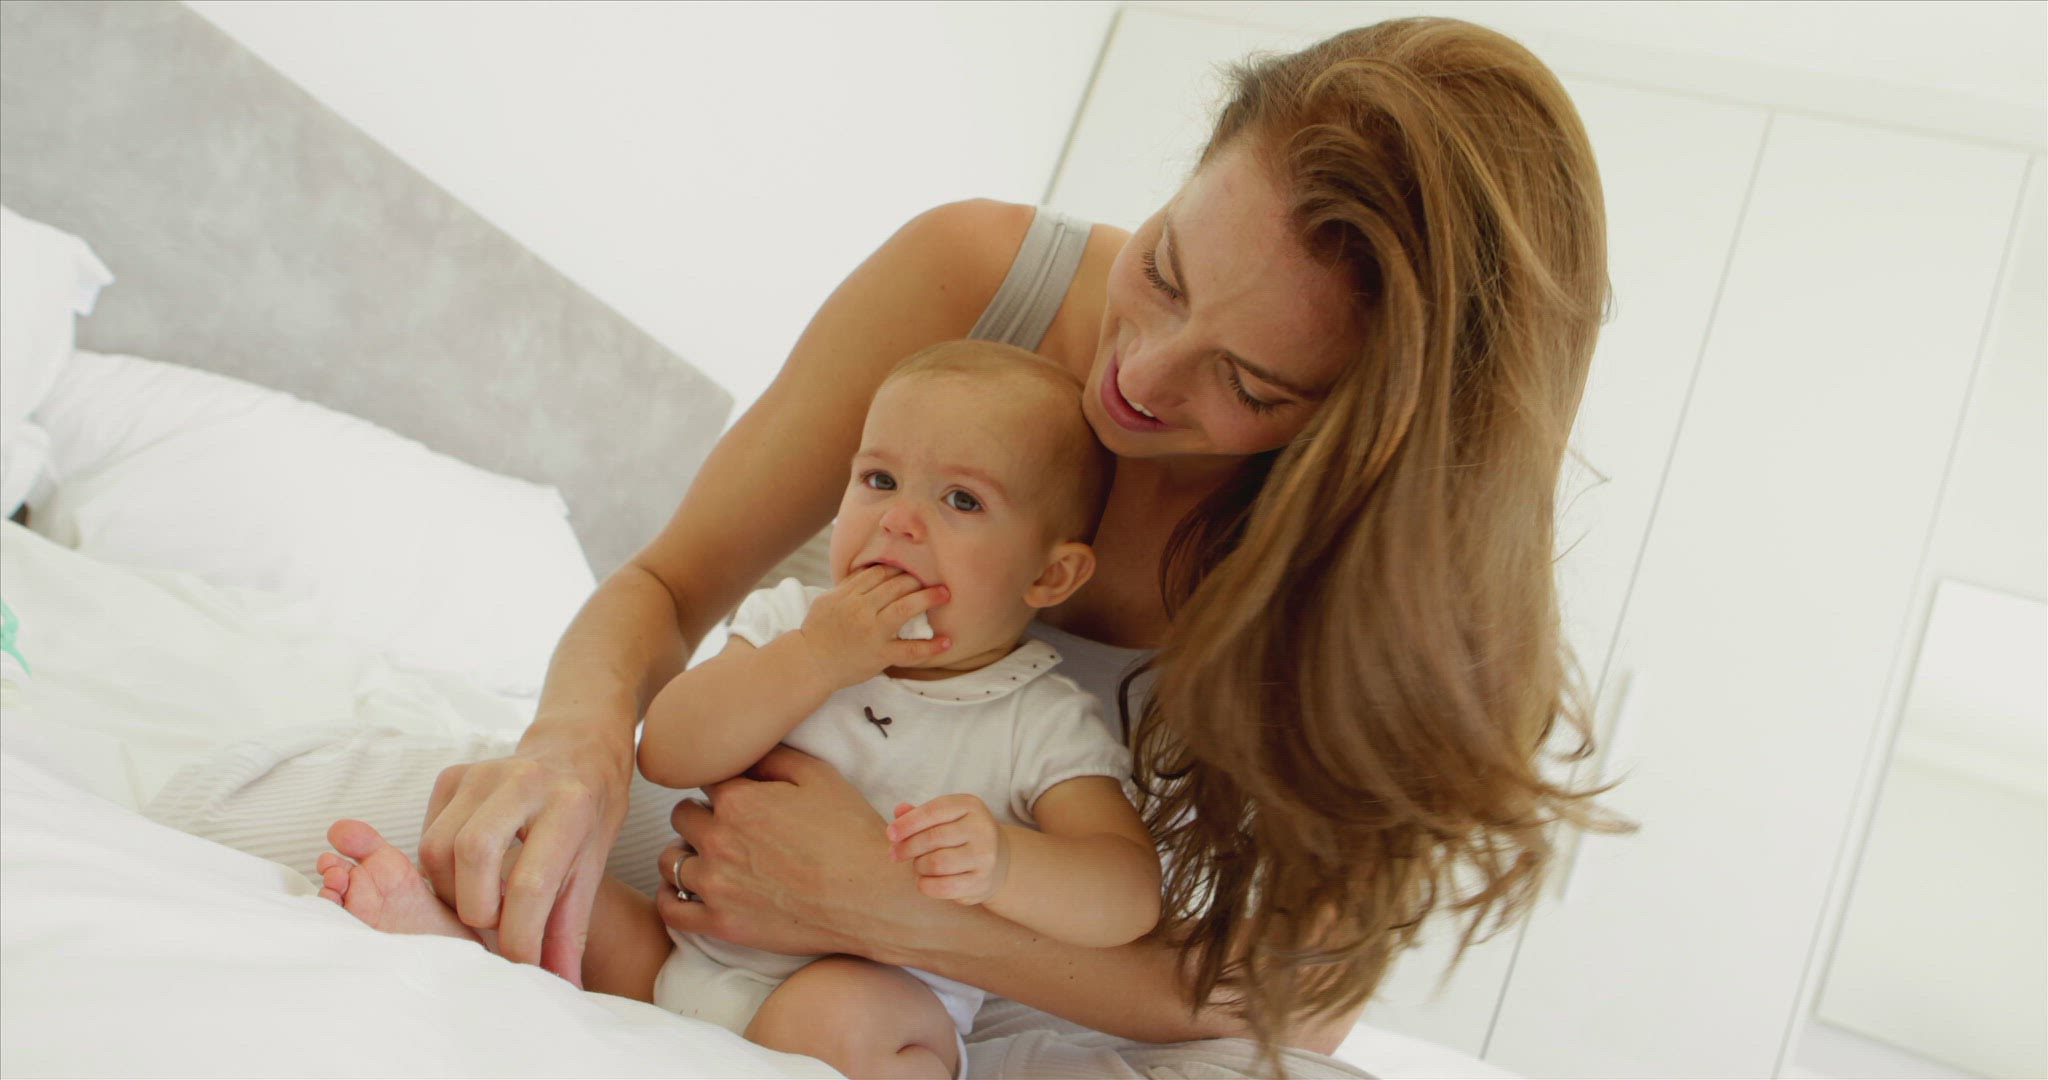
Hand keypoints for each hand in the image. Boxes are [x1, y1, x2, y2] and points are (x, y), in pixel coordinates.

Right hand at [417, 721, 631, 986]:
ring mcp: (483, 772)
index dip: (520, 938)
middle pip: (472, 855)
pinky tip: (470, 871)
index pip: (531, 884)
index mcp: (571, 805)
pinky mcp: (454, 774)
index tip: (521, 963)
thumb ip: (569, 930)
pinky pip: (426, 833)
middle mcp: (525, 780)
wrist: (577, 749)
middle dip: (478, 908)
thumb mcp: (591, 866)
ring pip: (438, 848)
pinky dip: (440, 867)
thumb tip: (562, 987)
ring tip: (485, 897)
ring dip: (455, 891)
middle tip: (498, 920)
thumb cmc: (589, 813)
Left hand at [659, 745, 930, 961]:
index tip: (737, 794)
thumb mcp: (819, 776)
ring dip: (684, 851)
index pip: (705, 779)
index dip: (723, 784)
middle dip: (700, 814)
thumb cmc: (851, 834)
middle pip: (682, 815)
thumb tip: (743, 751)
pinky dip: (671, 896)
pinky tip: (685, 890)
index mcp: (739, 801)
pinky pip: (671, 909)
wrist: (872, 897)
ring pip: (670, 859)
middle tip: (725, 824)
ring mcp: (716, 885)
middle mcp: (719, 840)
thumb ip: (773, 756)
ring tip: (706, 856)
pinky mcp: (721, 924)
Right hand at [795, 566, 949, 687]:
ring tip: (944, 594)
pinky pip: (909, 649)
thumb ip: (847, 586)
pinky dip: (930, 646)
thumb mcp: (826, 601)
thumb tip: (867, 571)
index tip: (911, 571)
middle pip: (895, 586)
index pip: (879, 573)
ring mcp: (871, 631)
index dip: (899, 569)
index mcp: (848, 595)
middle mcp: (861, 609)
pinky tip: (946, 642)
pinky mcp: (879, 654)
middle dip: (917, 580)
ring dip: (928, 598)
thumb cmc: (817, 632)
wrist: (810, 663)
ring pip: (904, 608)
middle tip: (933, 580)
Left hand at [887, 794, 1008, 904]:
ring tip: (918, 865)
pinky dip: (926, 885)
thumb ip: (920, 814)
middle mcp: (982, 828)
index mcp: (970, 805)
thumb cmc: (960, 835)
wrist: (999, 861)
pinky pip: (944, 887)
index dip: (908, 823)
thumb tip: (899, 811)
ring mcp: (985, 856)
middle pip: (932, 838)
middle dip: (907, 847)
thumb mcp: (945, 818)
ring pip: (937, 863)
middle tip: (894, 854)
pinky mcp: (981, 881)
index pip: (934, 811)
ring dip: (918, 866)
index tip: (890, 834)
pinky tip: (925, 880)